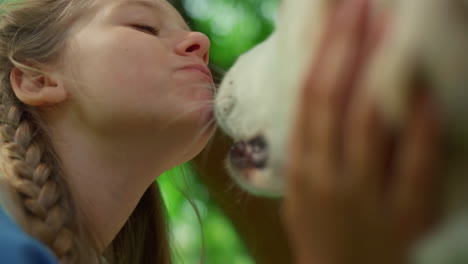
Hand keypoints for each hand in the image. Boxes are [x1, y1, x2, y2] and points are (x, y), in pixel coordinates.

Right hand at [283, 0, 440, 262]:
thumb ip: (309, 146)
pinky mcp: (403, 214)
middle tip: (363, 4)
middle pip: (336, 98)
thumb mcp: (299, 189)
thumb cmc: (321, 232)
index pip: (310, 96)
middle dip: (350, 45)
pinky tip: (431, 91)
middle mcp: (327, 174)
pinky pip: (415, 164)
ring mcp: (364, 194)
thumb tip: (321, 96)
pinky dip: (424, 126)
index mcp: (301, 165)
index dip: (325, 52)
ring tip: (395, 29)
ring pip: (370, 122)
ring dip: (383, 71)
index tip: (338, 15)